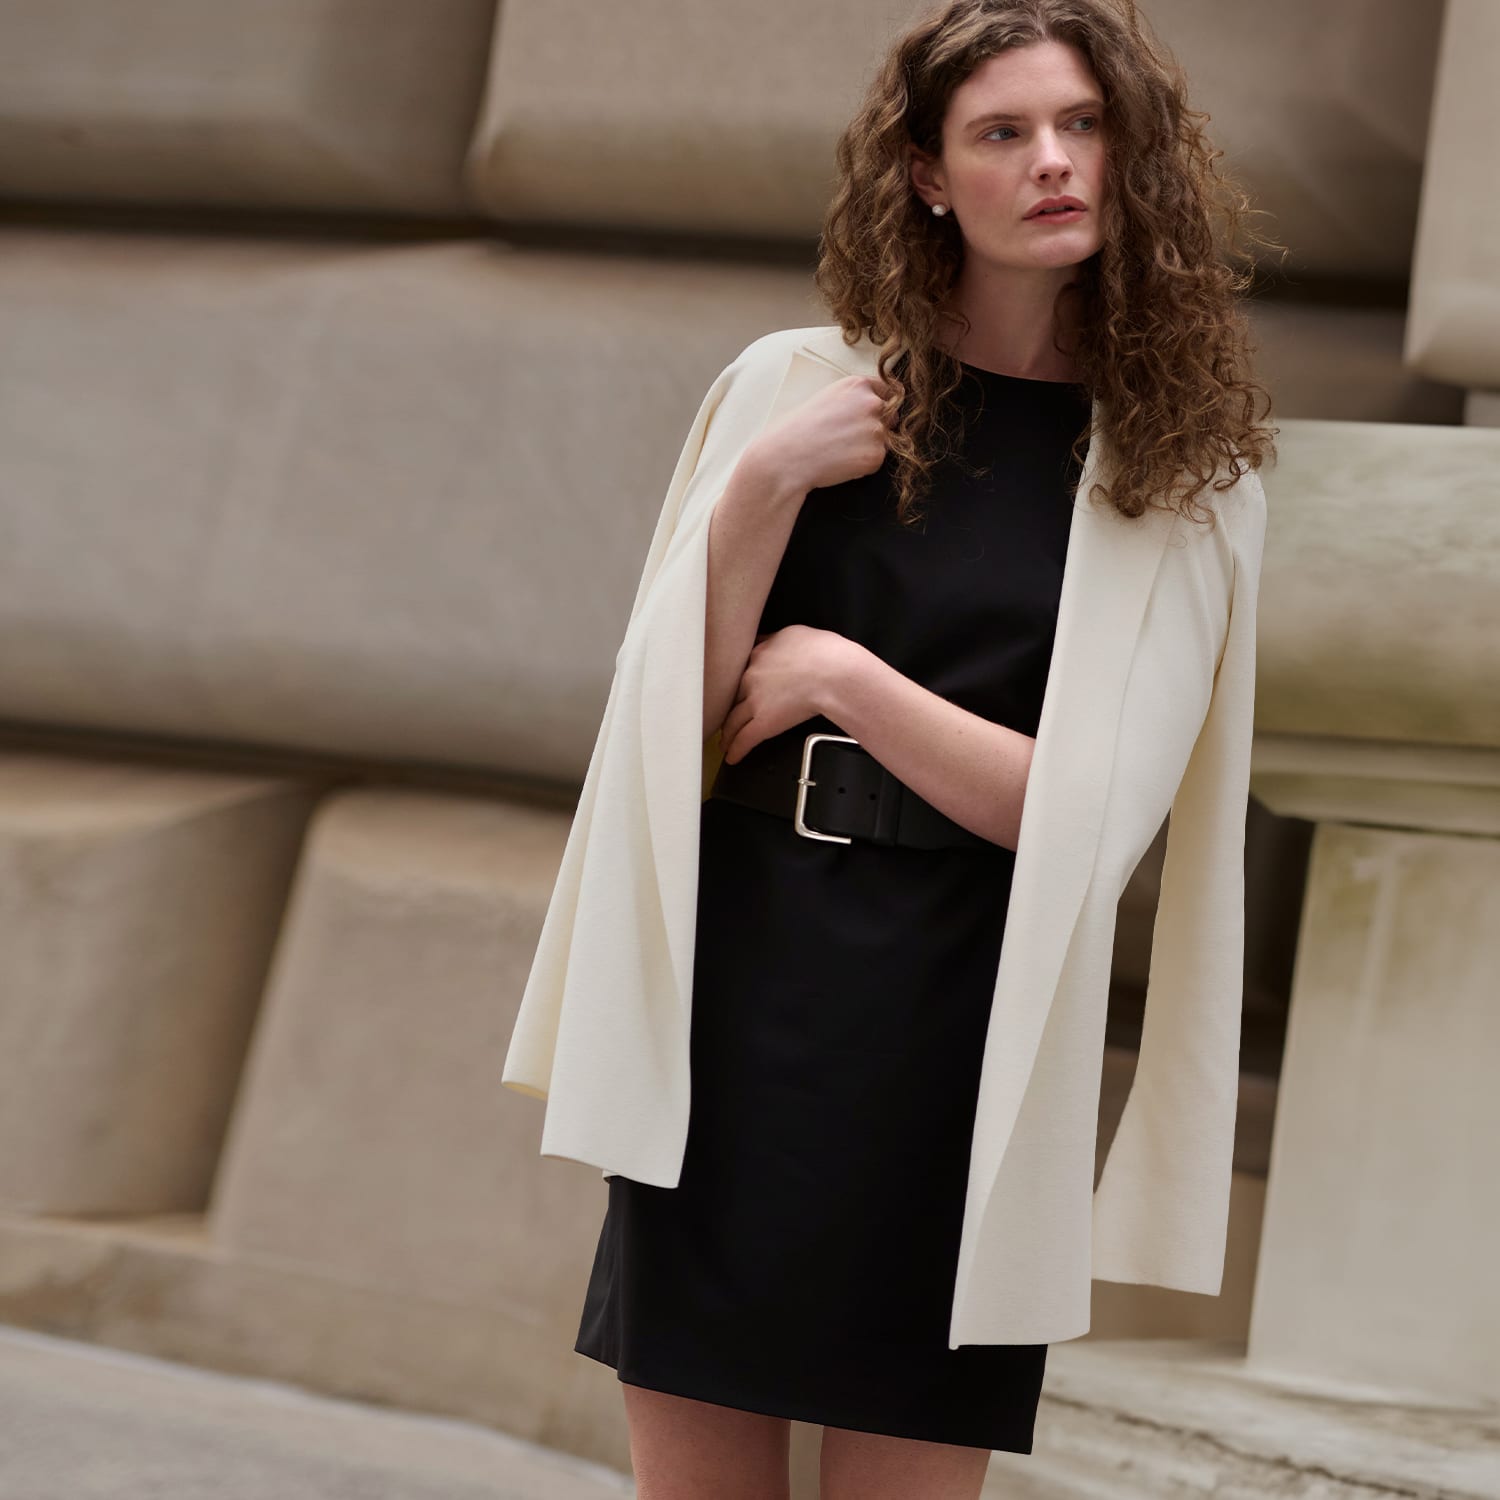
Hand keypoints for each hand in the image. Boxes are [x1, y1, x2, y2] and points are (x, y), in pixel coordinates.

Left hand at [719, 626, 859, 763]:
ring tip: (725, 740)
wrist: (833, 673)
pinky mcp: (764, 722)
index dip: (739, 680)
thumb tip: (779, 645)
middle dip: (728, 707)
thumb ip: (780, 640)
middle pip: (733, 694)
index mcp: (760, 653)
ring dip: (728, 732)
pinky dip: (736, 749)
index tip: (738, 687)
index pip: (742, 667)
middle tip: (725, 715)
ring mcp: (755, 700)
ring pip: (733, 719)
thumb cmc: (826, 653)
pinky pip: (744, 739)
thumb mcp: (797, 633)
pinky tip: (732, 756)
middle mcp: (752, 676)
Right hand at [747, 374, 894, 498]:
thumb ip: (853, 399)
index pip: (889, 391)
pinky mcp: (876, 456)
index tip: (875, 415)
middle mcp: (872, 404)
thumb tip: (875, 407)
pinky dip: (863, 465)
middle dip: (877, 427)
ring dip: (869, 448)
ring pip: (885, 441)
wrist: (787, 456)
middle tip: (849, 439)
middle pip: (891, 417)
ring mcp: (876, 430)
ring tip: (840, 451)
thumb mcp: (826, 398)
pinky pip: (876, 460)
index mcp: (858, 385)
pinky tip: (841, 462)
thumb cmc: (799, 429)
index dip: (882, 405)